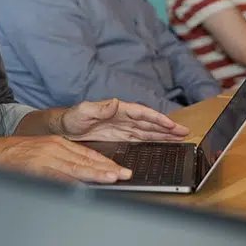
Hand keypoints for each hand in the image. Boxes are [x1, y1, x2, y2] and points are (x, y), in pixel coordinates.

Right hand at [0, 135, 133, 182]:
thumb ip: (60, 163)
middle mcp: (54, 148)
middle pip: (85, 160)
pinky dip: (70, 181)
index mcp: (56, 144)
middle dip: (106, 169)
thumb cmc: (15, 155)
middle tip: (124, 176)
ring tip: (111, 179)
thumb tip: (80, 179)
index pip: (86, 155)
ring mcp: (45, 158)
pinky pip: (56, 176)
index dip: (104, 163)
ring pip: (75, 167)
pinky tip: (82, 186)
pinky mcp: (35, 167)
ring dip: (94, 173)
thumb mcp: (41, 153)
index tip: (119, 171)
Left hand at [58, 99, 188, 141]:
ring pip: (148, 131)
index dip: (157, 118)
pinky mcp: (119, 138)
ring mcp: (122, 128)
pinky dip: (153, 141)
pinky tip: (163, 144)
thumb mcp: (82, 111)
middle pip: (149, 122)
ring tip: (181, 137)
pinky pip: (140, 139)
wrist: (61, 129)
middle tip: (185, 132)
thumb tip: (115, 102)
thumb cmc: (70, 118)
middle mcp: (122, 118)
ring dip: (164, 134)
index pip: (142, 113)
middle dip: (167, 127)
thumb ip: (98, 108)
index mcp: (117, 110)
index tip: (171, 124)